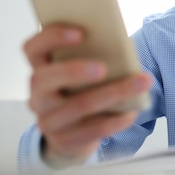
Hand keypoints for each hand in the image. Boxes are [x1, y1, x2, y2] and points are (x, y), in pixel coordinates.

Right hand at [23, 24, 150, 168]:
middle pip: (44, 79)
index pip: (33, 49)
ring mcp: (48, 120)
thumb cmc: (83, 91)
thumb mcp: (83, 73)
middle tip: (103, 68)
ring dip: (113, 93)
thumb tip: (120, 46)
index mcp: (41, 69)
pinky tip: (132, 112)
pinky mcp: (64, 141)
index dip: (51, 37)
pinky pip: (91, 130)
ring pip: (77, 106)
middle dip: (75, 71)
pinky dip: (115, 120)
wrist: (72, 136)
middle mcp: (38, 95)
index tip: (80, 33)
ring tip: (141, 82)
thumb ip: (92, 56)